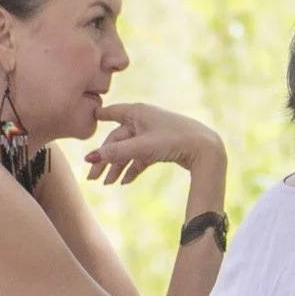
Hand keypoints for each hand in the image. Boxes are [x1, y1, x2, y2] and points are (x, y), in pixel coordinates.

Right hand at [84, 102, 223, 185]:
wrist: (207, 150)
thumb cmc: (175, 141)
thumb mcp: (142, 147)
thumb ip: (116, 153)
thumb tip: (89, 158)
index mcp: (138, 112)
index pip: (112, 113)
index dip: (99, 116)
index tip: (87, 118)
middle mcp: (144, 120)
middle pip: (118, 139)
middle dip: (105, 158)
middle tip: (92, 177)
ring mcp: (153, 134)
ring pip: (129, 150)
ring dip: (118, 167)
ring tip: (108, 183)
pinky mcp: (162, 147)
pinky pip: (142, 157)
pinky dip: (134, 168)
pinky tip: (126, 181)